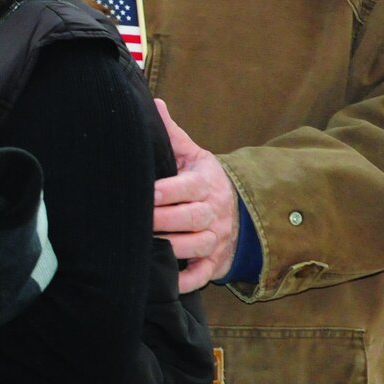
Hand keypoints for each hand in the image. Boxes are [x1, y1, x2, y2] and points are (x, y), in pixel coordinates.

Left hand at [153, 98, 240, 292]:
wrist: (244, 212)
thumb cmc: (205, 181)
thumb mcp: (194, 156)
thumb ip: (173, 134)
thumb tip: (155, 103)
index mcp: (205, 184)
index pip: (186, 188)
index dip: (166, 192)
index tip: (146, 194)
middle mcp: (213, 213)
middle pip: (190, 219)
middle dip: (164, 221)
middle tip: (139, 221)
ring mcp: (216, 240)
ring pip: (195, 247)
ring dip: (172, 249)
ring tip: (145, 247)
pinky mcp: (216, 263)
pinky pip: (203, 275)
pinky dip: (187, 280)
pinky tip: (167, 281)